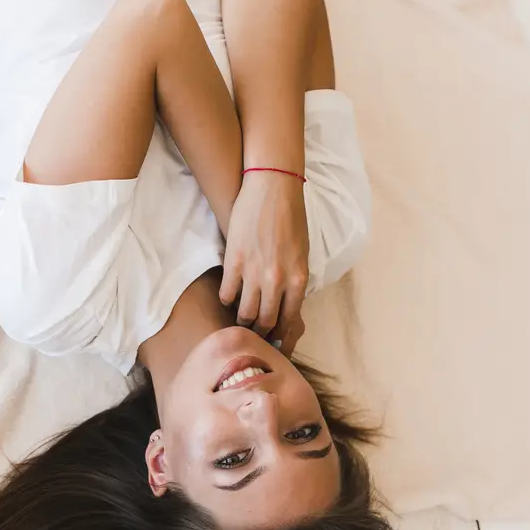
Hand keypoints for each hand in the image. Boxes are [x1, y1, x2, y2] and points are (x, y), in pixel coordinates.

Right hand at [220, 171, 308, 355]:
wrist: (274, 188)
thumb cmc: (291, 218)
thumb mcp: (302, 253)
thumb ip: (295, 279)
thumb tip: (285, 302)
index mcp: (298, 278)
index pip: (289, 319)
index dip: (281, 335)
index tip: (275, 341)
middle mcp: (277, 280)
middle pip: (265, 321)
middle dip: (260, 333)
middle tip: (255, 335)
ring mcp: (254, 272)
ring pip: (245, 312)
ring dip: (242, 320)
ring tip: (240, 321)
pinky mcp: (234, 262)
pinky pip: (227, 293)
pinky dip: (227, 300)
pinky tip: (228, 297)